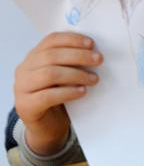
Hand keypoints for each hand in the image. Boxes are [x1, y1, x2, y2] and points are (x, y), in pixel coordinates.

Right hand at [14, 32, 102, 154]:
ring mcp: (22, 88)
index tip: (91, 43)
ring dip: (76, 74)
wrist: (47, 126)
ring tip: (94, 79)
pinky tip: (82, 92)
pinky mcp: (25, 106)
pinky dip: (68, 92)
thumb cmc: (58, 96)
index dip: (72, 39)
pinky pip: (48, 96)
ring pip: (50, 74)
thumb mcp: (64, 75)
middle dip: (78, 56)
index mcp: (33, 57)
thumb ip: (71, 62)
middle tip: (99, 60)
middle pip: (51, 56)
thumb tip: (94, 52)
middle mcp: (24, 69)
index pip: (51, 40)